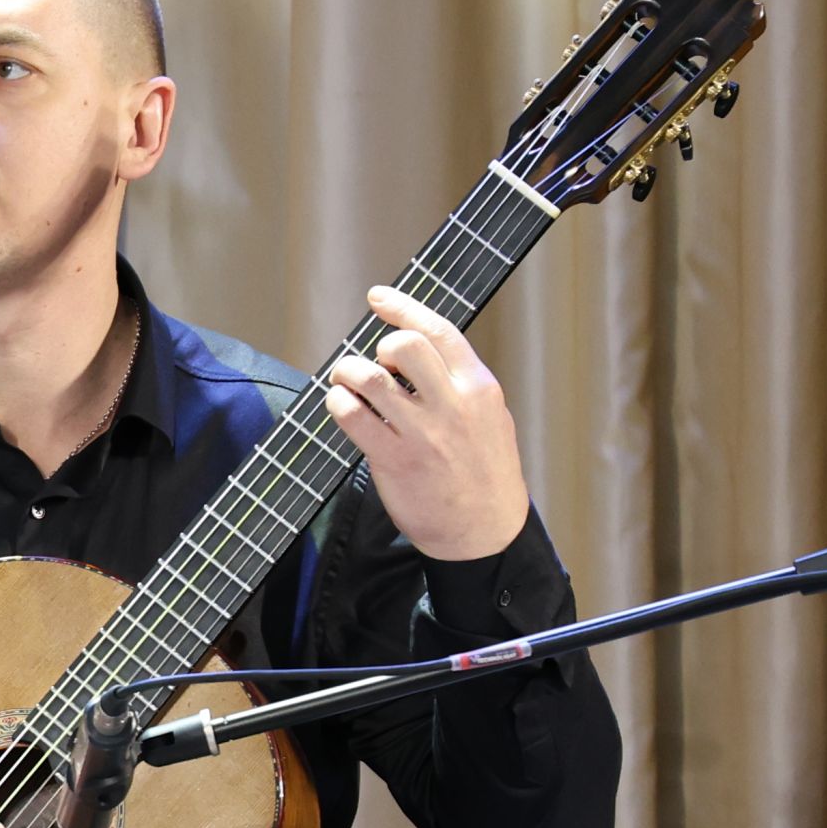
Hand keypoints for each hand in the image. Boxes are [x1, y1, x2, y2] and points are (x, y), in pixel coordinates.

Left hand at [326, 286, 528, 561]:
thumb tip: (418, 350)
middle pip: (403, 346)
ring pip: (369, 379)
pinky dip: (337, 403)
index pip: (438, 331)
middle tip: (376, 367)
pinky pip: (352, 417)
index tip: (378, 298)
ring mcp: (421, 433)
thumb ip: (459, 382)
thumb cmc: (484, 471)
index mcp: (478, 387)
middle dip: (379, 348)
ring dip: (348, 372)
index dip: (403, 307)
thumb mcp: (489, 416)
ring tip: (348, 384)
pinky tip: (341, 407)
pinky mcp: (393, 460)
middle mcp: (451, 404)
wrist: (484, 530)